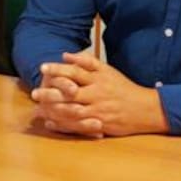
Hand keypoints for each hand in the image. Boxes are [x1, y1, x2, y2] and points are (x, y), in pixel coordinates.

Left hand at [29, 52, 167, 136]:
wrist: (146, 109)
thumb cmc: (123, 88)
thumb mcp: (108, 71)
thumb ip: (87, 62)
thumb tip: (65, 54)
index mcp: (98, 79)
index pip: (75, 72)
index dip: (58, 70)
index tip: (42, 67)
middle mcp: (97, 94)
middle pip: (70, 93)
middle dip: (51, 93)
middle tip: (34, 92)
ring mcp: (98, 110)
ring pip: (72, 111)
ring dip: (54, 111)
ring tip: (38, 109)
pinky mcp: (100, 125)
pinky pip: (78, 126)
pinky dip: (63, 125)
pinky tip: (50, 123)